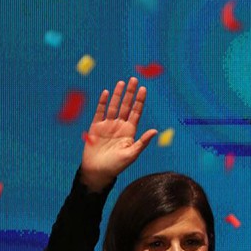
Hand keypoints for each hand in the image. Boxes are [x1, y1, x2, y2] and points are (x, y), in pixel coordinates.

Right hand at [80, 77, 157, 191]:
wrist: (98, 171)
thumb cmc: (116, 165)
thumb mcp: (132, 154)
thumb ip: (142, 142)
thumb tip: (155, 131)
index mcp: (130, 132)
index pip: (136, 112)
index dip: (140, 101)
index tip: (144, 89)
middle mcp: (120, 126)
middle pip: (126, 106)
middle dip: (130, 93)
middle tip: (134, 79)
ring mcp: (108, 125)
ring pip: (113, 106)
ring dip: (117, 95)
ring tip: (122, 83)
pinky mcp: (96, 127)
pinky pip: (99, 112)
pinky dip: (102, 102)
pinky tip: (106, 93)